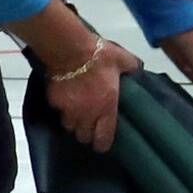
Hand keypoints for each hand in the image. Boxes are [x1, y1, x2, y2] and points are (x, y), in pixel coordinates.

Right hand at [37, 33, 146, 150]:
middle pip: (83, 136)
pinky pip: (58, 111)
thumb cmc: (99, 56)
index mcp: (106, 107)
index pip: (103, 138)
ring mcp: (69, 110)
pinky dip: (61, 108)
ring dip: (73, 122)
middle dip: (86, 133)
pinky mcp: (55, 102)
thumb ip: (131, 66)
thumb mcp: (121, 59)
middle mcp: (87, 114)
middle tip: (89, 125)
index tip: (102, 143)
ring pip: (69, 126)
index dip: (102, 144)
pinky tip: (64, 100)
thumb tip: (138, 68)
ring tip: (76, 114)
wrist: (70, 49)